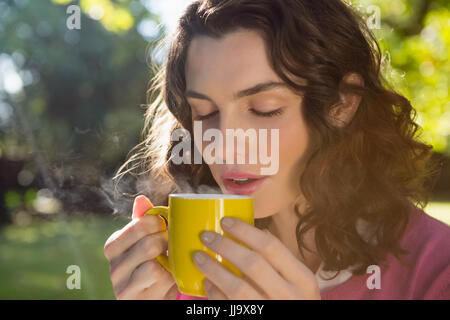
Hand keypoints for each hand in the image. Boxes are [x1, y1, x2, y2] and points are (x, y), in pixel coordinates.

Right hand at [104, 195, 177, 299]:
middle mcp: (114, 266)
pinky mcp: (135, 300)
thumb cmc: (148, 263)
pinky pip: (161, 282)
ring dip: (168, 263)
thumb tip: (141, 199)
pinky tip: (170, 277)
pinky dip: (170, 278)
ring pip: (153, 266)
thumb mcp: (143, 241)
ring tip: (170, 261)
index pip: (140, 224)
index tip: (165, 227)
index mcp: (113, 246)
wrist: (149, 297)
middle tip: (171, 245)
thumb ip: (142, 221)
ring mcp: (122, 286)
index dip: (160, 223)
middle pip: (149, 244)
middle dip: (167, 243)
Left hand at [193, 217, 320, 299]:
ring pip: (237, 288)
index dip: (245, 231)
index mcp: (302, 280)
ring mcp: (269, 312)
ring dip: (214, 270)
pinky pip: (229, 308)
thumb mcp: (299, 283)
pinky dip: (215, 295)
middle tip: (206, 236)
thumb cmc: (295, 302)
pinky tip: (207, 284)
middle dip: (225, 247)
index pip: (271, 247)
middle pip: (252, 264)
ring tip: (199, 257)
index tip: (225, 222)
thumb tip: (255, 232)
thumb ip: (282, 262)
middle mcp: (288, 297)